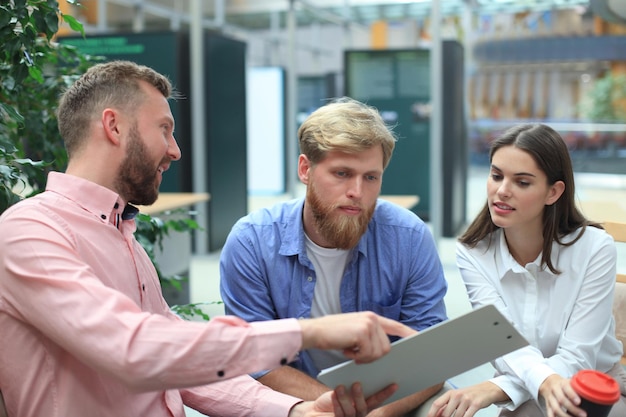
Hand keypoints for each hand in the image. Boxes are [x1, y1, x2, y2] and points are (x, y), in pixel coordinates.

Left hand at [289, 382, 398, 416]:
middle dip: (360, 395)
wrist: (315, 411)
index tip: (394, 384)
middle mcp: (359, 414)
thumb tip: (363, 369)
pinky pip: (339, 414)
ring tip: (340, 387)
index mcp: (364, 405)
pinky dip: (336, 404)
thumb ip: (355, 385)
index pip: (377, 400)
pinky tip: (333, 394)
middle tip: (357, 384)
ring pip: (351, 411)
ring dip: (346, 398)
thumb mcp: (344, 389)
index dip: (386, 393)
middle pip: (364, 406)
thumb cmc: (332, 398)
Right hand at [299, 312, 414, 362]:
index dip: (408, 333)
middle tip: (355, 352)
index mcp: (371, 317)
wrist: (314, 331)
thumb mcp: (353, 332)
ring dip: (364, 358)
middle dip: (372, 356)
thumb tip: (384, 350)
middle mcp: (372, 319)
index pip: (395, 326)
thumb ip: (369, 335)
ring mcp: (368, 325)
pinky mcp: (362, 333)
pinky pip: (369, 355)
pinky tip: (346, 350)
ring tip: (349, 349)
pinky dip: (357, 357)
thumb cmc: (332, 334)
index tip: (420, 338)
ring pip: (379, 353)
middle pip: (386, 348)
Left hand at [426, 381, 506, 416]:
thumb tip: (436, 415)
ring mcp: (466, 400)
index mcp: (450, 393)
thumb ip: (446, 406)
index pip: (437, 404)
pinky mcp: (475, 405)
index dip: (431, 413)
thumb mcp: (456, 398)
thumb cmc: (469, 395)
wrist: (486, 390)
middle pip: (446, 413)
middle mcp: (457, 395)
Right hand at [539, 374, 583, 416]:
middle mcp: (555, 390)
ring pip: (556, 408)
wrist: (549, 383)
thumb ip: (578, 388)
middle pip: (561, 400)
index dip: (572, 395)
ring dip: (565, 416)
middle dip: (573, 409)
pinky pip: (550, 413)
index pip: (566, 388)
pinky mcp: (548, 406)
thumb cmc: (564, 385)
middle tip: (583, 415)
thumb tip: (592, 394)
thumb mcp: (570, 382)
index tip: (579, 402)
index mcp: (562, 383)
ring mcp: (550, 398)